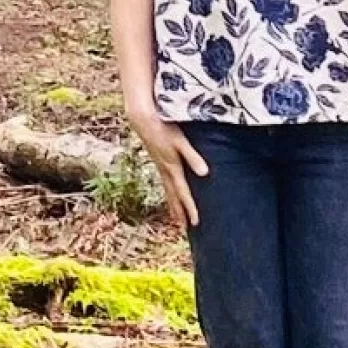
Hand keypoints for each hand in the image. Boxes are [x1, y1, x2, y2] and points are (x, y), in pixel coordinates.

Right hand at [129, 113, 208, 231]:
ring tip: (177, 219)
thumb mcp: (181, 141)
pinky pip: (164, 183)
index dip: (190, 208)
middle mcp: (165, 171)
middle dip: (180, 212)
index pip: (183, 193)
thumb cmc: (163, 128)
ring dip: (173, 205)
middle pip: (173, 196)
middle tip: (184, 228)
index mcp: (172, 168)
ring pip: (167, 191)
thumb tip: (205, 173)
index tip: (195, 222)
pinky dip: (168, 193)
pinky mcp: (158, 161)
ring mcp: (160, 166)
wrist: (142, 119)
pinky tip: (169, 194)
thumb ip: (193, 157)